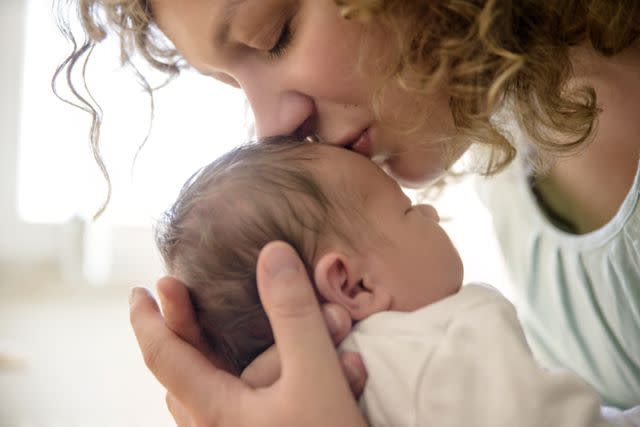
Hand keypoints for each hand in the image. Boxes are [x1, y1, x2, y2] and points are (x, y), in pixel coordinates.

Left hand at [130, 241, 367, 426]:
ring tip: (203, 333)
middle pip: (180, 374)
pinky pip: (226, 409)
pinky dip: (229, 380)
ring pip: (202, 395)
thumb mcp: (316, 378)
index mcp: (214, 411)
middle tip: (174, 294)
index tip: (139, 291)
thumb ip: (294, 316)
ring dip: (202, 357)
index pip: (164, 356)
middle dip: (177, 330)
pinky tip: (250, 377)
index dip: (149, 319)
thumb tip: (273, 254)